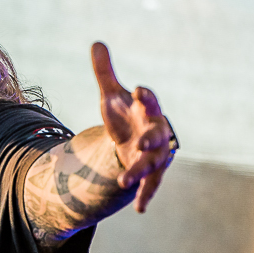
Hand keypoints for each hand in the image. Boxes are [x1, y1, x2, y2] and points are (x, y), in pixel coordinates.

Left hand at [91, 42, 174, 212]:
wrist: (133, 138)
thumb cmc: (125, 114)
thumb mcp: (111, 95)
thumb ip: (105, 72)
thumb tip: (96, 43)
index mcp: (146, 110)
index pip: (148, 100)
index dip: (144, 96)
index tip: (137, 91)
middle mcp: (156, 131)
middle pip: (157, 135)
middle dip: (151, 140)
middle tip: (141, 143)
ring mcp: (155, 154)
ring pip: (153, 163)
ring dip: (140, 172)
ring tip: (123, 181)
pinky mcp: (151, 171)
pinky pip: (152, 185)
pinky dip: (145, 196)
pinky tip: (139, 209)